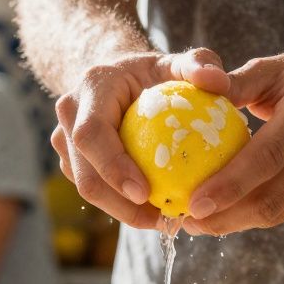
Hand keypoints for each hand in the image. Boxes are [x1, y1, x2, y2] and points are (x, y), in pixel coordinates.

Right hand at [51, 48, 231, 228]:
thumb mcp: (179, 63)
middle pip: (85, 174)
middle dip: (120, 205)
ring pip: (88, 188)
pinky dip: (123, 206)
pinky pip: (97, 191)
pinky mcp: (72, 161)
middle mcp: (70, 115)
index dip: (113, 166)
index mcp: (91, 88)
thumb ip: (199, 64)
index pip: (92, 134)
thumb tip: (219, 82)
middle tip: (162, 219)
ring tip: (164, 221)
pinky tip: (156, 212)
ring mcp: (65, 141)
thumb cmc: (155, 72)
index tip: (144, 192)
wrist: (121, 78)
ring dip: (123, 212)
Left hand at [182, 47, 283, 235]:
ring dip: (238, 222)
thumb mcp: (275, 67)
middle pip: (272, 196)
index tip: (193, 205)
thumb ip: (235, 83)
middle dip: (226, 217)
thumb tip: (192, 96)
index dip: (229, 185)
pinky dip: (259, 214)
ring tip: (202, 221)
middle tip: (187, 222)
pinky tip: (233, 211)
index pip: (268, 157)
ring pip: (280, 211)